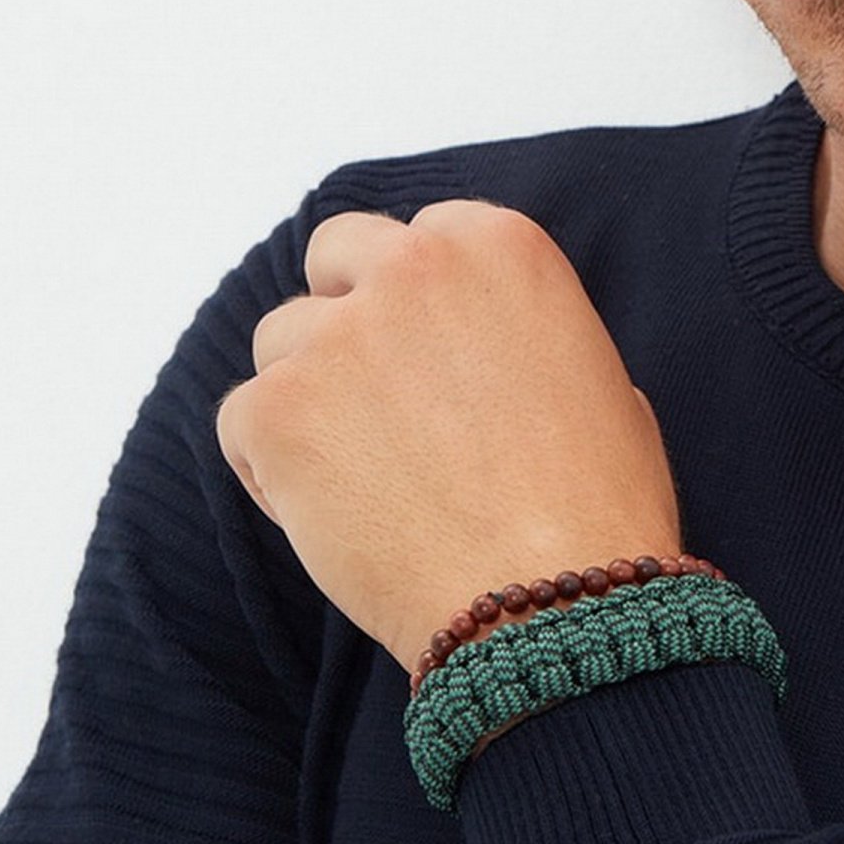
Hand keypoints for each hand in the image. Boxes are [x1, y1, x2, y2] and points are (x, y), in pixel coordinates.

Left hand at [216, 200, 683, 673]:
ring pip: (281, 344)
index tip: (427, 353)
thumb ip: (524, 336)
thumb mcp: (600, 382)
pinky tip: (335, 519)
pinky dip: (274, 469)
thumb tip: (482, 354)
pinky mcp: (276, 410)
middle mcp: (414, 268)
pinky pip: (242, 423)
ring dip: (311, 398)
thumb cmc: (595, 512)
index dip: (415, 297)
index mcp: (500, 247)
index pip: (418, 238)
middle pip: (334, 259)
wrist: (553, 605)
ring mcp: (336, 335)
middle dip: (346, 316)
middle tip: (375, 402)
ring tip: (367, 483)